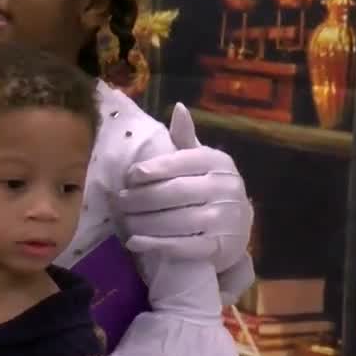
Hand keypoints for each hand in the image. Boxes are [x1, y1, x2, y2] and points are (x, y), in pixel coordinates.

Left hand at [117, 104, 252, 271]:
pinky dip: (155, 244)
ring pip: (175, 220)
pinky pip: (182, 246)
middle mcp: (226, 189)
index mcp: (219, 162)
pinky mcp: (220, 248)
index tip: (129, 176)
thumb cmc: (208, 187)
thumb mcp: (200, 160)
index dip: (152, 169)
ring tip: (123, 220)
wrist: (237, 229)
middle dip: (140, 198)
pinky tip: (135, 242)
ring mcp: (225, 220)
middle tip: (119, 201)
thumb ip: (185, 137)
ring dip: (143, 221)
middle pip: (174, 192)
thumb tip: (178, 107)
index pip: (180, 162)